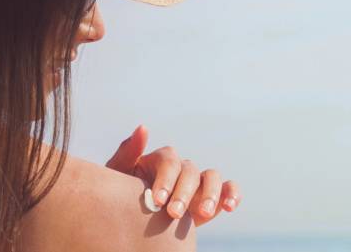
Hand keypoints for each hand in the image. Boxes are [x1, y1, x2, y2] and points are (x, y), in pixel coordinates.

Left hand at [105, 125, 241, 226]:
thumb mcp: (118, 176)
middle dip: (184, 193)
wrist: (134, 222)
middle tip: (174, 214)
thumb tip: (143, 128)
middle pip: (190, 171)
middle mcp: (182, 168)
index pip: (169, 161)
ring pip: (212, 177)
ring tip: (203, 213)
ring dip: (210, 193)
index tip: (158, 200)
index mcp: (160, 161)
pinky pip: (228, 189)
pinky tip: (229, 207)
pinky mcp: (213, 197)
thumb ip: (127, 153)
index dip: (166, 179)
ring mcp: (198, 182)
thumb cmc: (122, 196)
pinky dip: (232, 194)